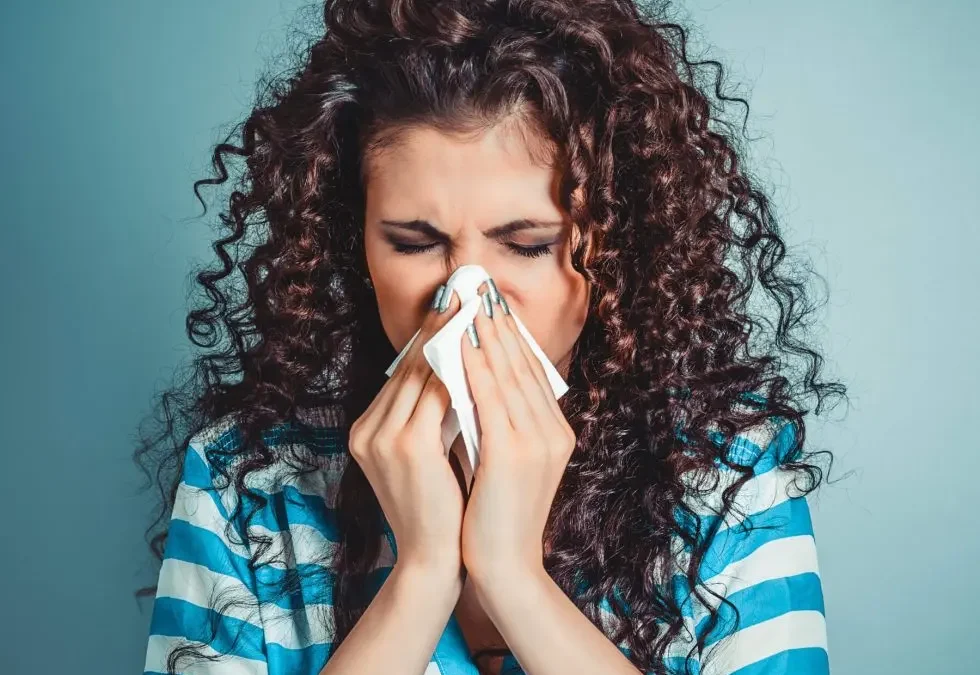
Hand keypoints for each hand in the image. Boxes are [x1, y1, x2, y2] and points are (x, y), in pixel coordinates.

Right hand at [348, 286, 464, 575]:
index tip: (455, 302)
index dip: (433, 334)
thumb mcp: (429, 454)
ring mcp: (383, 435)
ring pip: (424, 370)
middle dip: (442, 322)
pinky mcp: (407, 445)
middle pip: (411, 362)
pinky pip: (438, 391)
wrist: (434, 560)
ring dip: (453, 333)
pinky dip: (461, 364)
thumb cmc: (441, 508)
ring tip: (477, 303)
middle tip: (468, 286)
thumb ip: (433, 416)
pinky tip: (482, 343)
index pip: (405, 371)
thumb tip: (460, 369)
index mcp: (369, 429)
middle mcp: (368, 427)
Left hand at [458, 284, 575, 580]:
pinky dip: (474, 365)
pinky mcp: (512, 453)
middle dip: (498, 322)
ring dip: (485, 333)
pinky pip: (490, 397)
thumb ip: (499, 424)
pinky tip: (458, 342)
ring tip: (468, 302)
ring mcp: (536, 440)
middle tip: (479, 286)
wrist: (506, 567)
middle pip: (523, 363)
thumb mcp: (507, 462)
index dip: (510, 334)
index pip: (531, 371)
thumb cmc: (498, 515)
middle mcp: (552, 430)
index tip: (490, 304)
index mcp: (554, 432)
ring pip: (507, 373)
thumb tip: (474, 382)